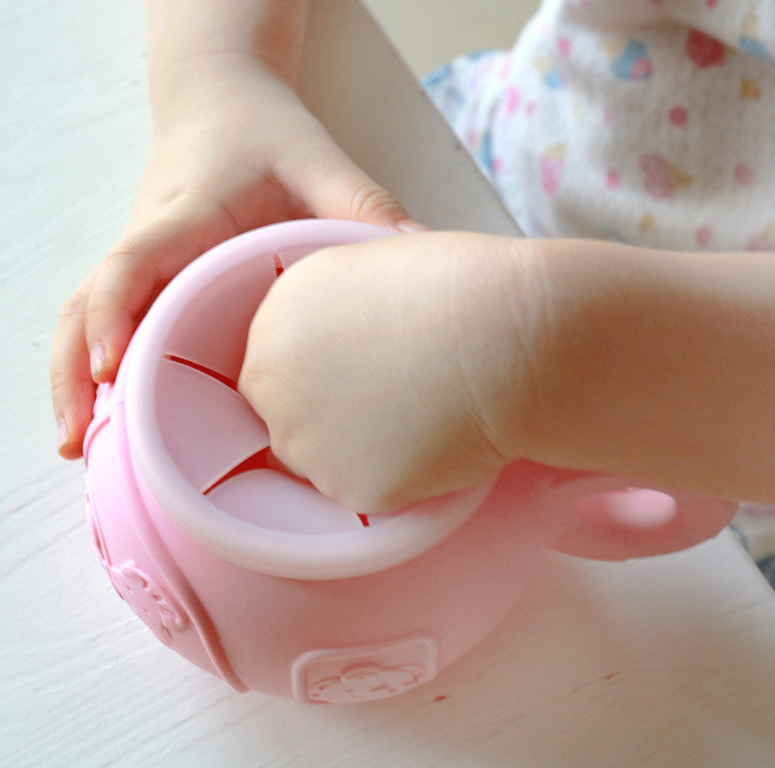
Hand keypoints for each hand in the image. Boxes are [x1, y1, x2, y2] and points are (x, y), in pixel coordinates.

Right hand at [50, 53, 421, 457]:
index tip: (111, 366)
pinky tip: (103, 422)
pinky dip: (90, 367)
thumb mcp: (319, 160)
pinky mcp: (144, 278)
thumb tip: (422, 260)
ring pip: (79, 319)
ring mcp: (139, 262)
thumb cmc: (263, 131)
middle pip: (81, 307)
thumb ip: (365, 206)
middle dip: (72, 373)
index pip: (131, 264)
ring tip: (75, 447)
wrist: (219, 97)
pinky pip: (102, 321)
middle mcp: (147, 242)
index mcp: (183, 216)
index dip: (112, 313)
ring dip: (69, 380)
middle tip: (77, 441)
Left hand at [239, 231, 536, 512]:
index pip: (273, 367)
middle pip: (285, 418)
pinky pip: (367, 493)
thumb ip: (333, 306)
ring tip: (420, 416)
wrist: (501, 337)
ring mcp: (306, 444)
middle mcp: (272, 385)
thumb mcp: (370, 266)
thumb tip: (340, 330)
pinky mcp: (349, 490)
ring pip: (322, 463)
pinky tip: (436, 442)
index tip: (359, 370)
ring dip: (359, 450)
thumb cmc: (455, 288)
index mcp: (274, 321)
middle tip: (392, 399)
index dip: (319, 372)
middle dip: (329, 414)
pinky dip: (400, 477)